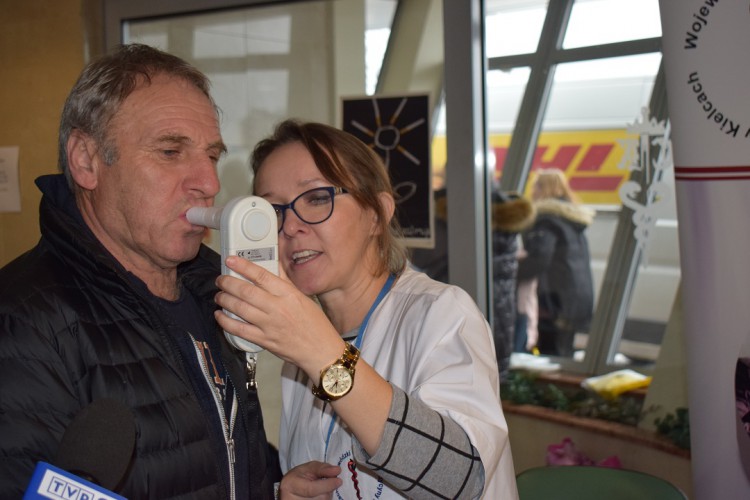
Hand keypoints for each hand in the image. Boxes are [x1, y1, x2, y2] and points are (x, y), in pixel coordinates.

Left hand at [214, 256, 343, 376]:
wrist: (320, 351)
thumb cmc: (315, 324)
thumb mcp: (302, 297)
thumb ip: (285, 281)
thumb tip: (273, 264)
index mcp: (288, 294)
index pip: (261, 275)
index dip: (243, 266)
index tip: (231, 260)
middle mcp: (277, 308)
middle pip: (246, 291)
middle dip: (228, 283)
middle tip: (221, 279)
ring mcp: (269, 325)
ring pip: (239, 309)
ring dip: (225, 300)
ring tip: (220, 295)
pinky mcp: (264, 340)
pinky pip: (239, 330)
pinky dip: (226, 322)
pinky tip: (220, 315)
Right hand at [279, 461, 341, 499]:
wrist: (291, 489)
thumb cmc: (300, 476)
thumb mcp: (309, 467)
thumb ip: (323, 468)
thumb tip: (337, 470)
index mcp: (290, 484)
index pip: (312, 489)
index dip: (327, 485)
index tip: (339, 480)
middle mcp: (291, 499)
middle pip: (321, 497)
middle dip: (328, 489)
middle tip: (325, 482)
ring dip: (326, 494)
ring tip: (319, 488)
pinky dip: (324, 499)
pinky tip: (319, 494)